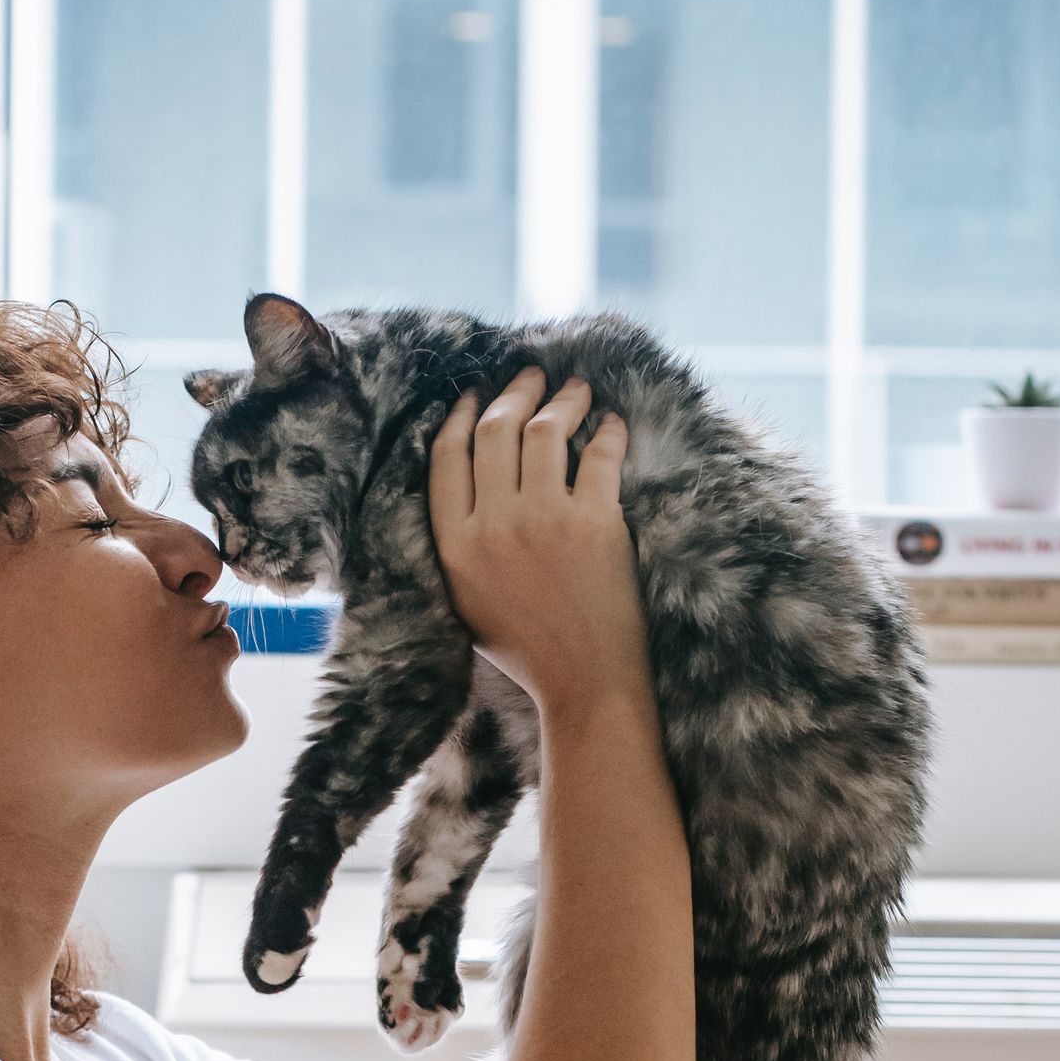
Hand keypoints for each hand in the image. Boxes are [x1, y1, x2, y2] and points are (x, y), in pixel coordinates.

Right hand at [427, 368, 642, 710]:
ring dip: (562, 399)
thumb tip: (467, 480)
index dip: (460, 414)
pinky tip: (612, 422)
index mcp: (454, 544)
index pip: (447, 456)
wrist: (584, 685)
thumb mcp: (467, 598)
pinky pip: (600, 454)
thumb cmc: (528, 648)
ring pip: (545, 429)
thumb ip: (459, 542)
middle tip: (531, 375)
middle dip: (513, 392)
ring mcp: (544, 520)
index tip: (475, 394)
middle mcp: (493, 525)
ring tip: (575, 389)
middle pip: (495, 430)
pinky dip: (609, 430)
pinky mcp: (596, 524)